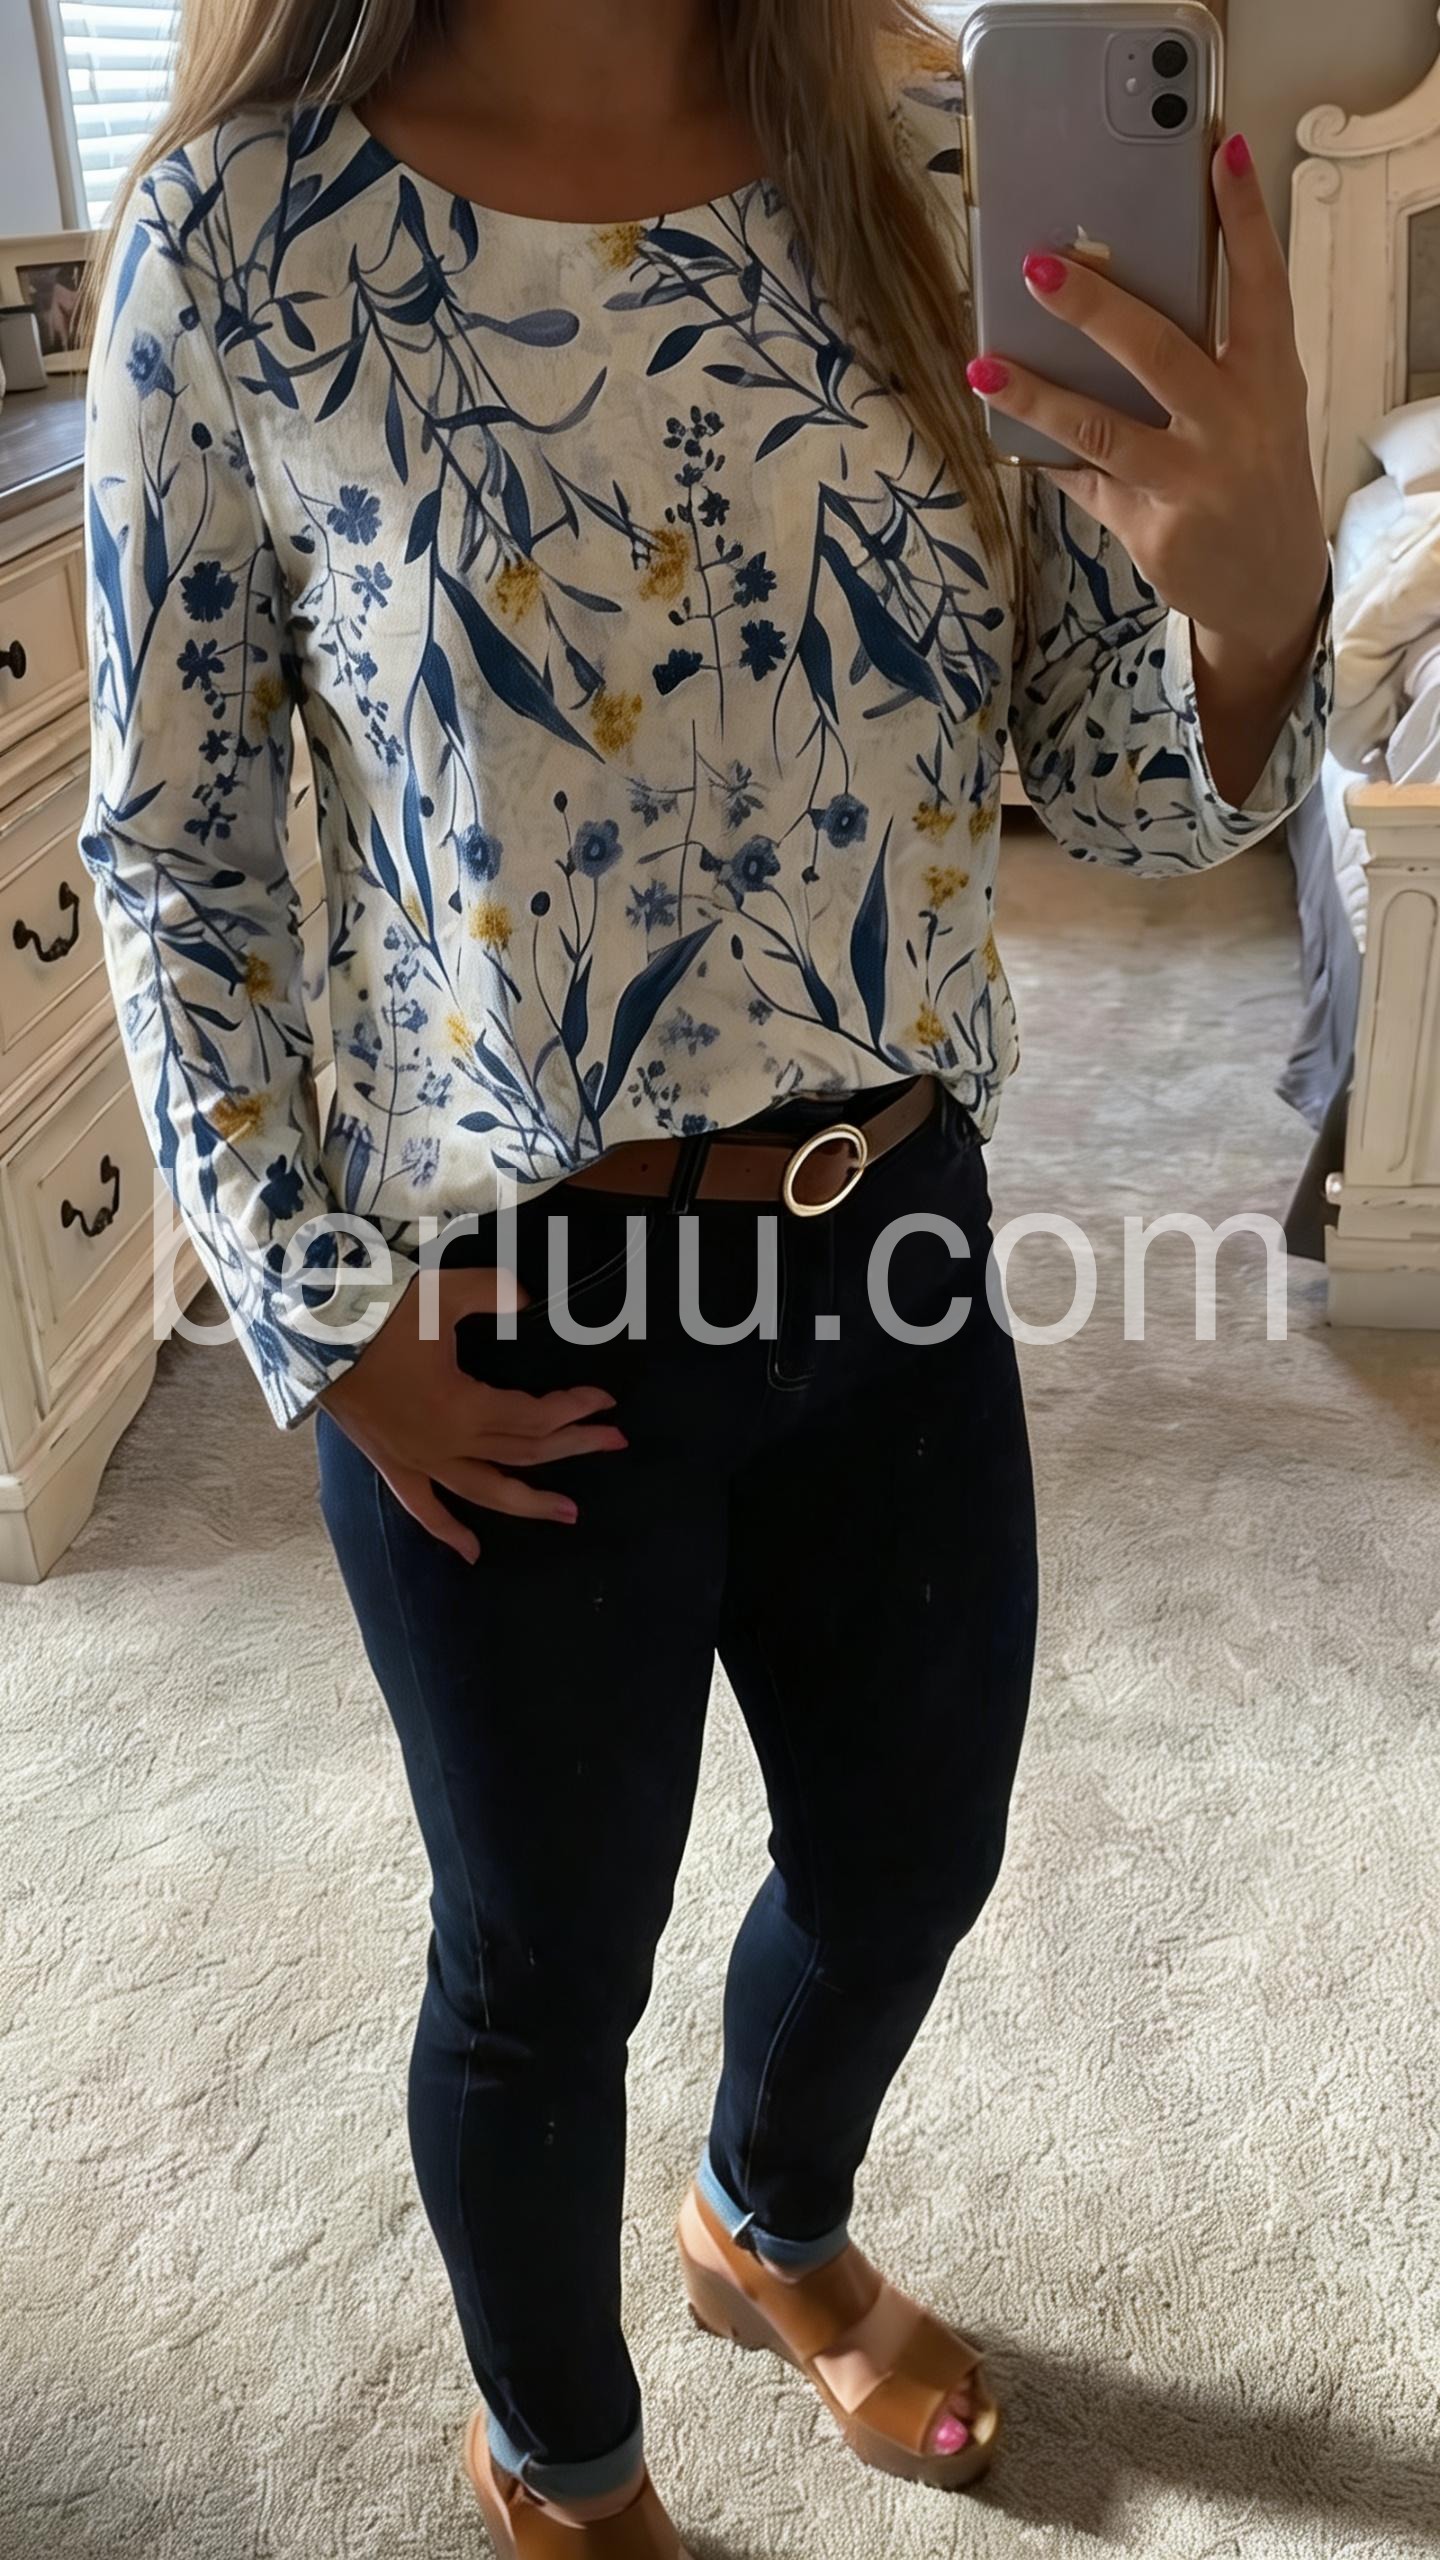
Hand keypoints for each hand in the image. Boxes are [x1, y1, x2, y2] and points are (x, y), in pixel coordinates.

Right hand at [318, 1267, 626, 1562]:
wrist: (311, 1336)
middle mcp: (447, 1445)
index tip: (606, 1400)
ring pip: (485, 1491)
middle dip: (573, 1446)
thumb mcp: (442, 1295)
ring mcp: (419, 1461)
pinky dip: (448, 1532)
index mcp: (464, 1408)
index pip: (534, 1416)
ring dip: (529, 1502)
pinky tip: (472, 1552)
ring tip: (569, 1512)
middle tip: (614, 1443)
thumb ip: (494, 1294)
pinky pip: (423, 1508)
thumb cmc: (376, 1314)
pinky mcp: (393, 1465)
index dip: (574, 1408)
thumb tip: (529, 1301)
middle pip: (523, 1452)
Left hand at [966, 132, 1330, 681]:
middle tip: (1037, 267)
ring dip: (1035, 395)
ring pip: (1100, 429)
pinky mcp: (1153, 530)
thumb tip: (1115, 299)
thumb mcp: (1259, 408)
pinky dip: (1048, 457)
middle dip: (1094, 308)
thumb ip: (1212, 357)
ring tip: (983, 366)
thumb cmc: (1253, 473)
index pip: (1260, 286)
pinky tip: (1010, 436)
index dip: (1243, 220)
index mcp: (1268, 379)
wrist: (1270, 586)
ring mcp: (1192, 482)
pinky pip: (1085, 482)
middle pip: (1157, 353)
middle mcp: (1233, 426)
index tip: (1221, 156)